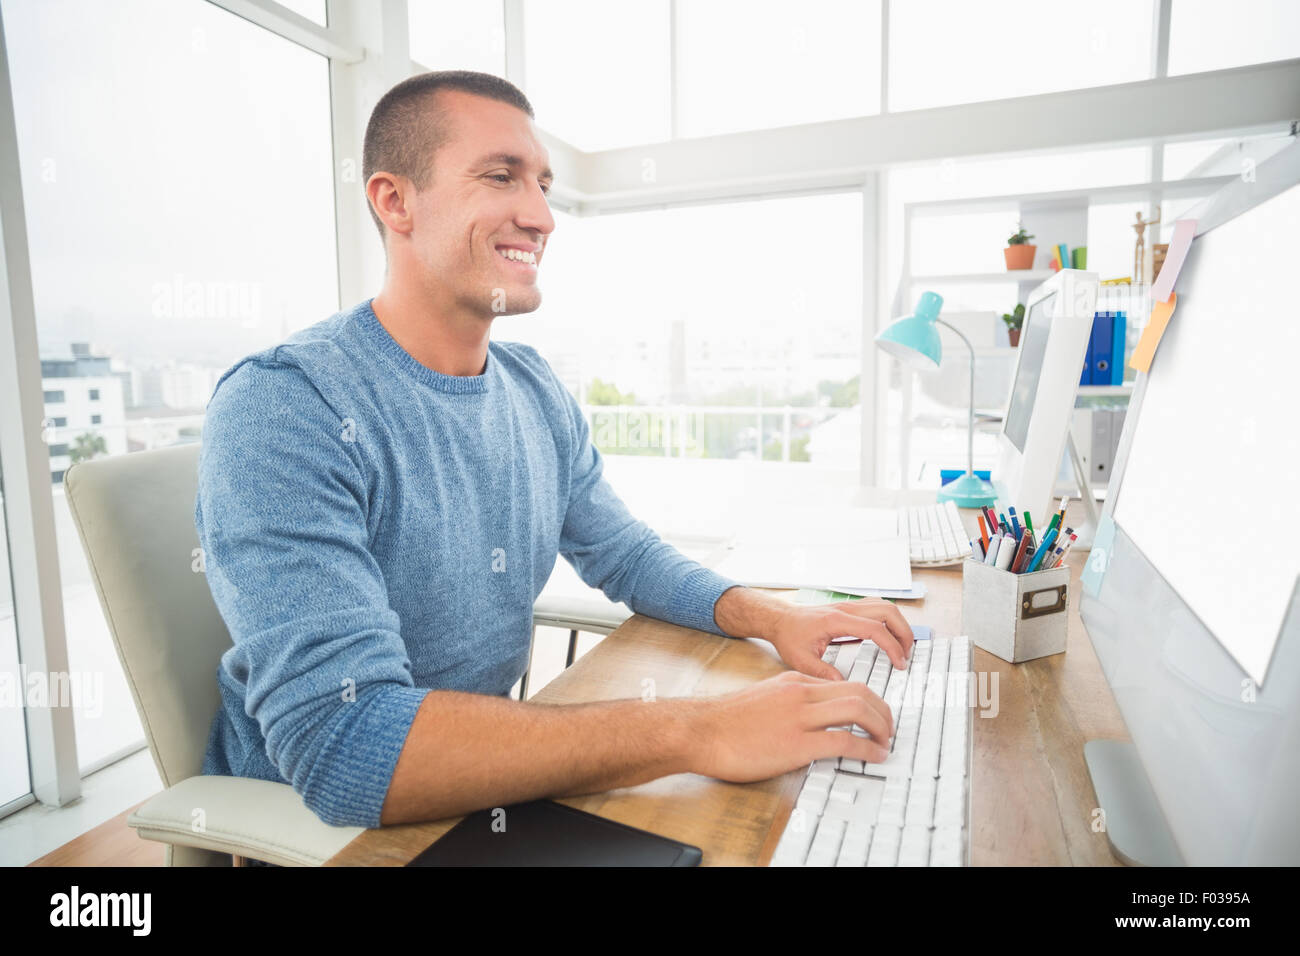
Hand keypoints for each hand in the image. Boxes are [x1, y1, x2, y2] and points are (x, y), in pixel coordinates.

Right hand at [688, 671, 892, 782]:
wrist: (700, 731)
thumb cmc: (726, 721)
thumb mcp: (764, 697)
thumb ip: (790, 701)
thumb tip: (813, 718)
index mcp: (794, 681)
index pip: (845, 683)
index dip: (869, 700)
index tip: (876, 715)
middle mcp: (802, 693)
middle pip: (860, 691)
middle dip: (883, 711)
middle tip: (889, 728)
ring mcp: (801, 718)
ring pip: (858, 710)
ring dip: (881, 727)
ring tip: (886, 742)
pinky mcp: (797, 744)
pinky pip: (845, 742)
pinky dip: (867, 750)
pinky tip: (874, 756)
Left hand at [769, 599, 914, 679]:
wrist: (779, 619)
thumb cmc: (789, 636)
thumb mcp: (801, 660)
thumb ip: (822, 673)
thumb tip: (844, 685)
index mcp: (836, 620)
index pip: (875, 629)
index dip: (892, 646)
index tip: (900, 663)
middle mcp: (845, 609)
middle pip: (888, 611)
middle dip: (904, 632)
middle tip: (906, 655)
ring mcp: (849, 606)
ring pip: (885, 606)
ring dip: (899, 625)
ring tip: (902, 647)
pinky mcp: (850, 608)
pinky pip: (878, 607)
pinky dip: (890, 620)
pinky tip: (889, 636)